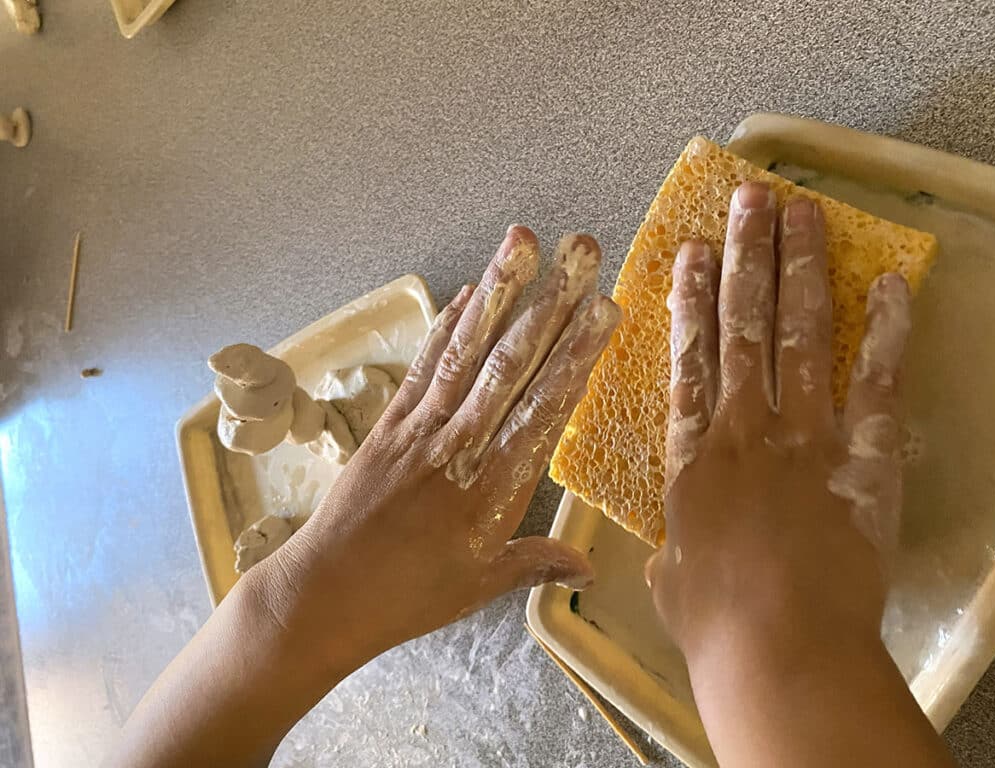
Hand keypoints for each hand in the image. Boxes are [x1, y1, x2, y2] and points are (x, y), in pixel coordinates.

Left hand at [250, 225, 620, 670]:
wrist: (325, 592)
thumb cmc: (408, 595)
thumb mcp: (480, 585)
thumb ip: (535, 562)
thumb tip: (590, 568)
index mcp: (494, 486)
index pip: (546, 407)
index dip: (577, 353)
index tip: (603, 308)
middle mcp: (461, 443)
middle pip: (512, 363)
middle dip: (550, 302)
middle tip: (581, 251)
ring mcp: (421, 426)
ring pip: (467, 350)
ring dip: (497, 291)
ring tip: (522, 241)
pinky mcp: (389, 421)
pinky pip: (425, 364)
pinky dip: (446, 325)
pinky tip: (467, 290)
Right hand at [646, 182, 953, 767]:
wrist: (780, 649)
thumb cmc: (716, 624)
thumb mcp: (672, 582)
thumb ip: (671, 552)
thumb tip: (666, 552)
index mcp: (691, 458)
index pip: (687, 361)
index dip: (688, 303)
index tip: (689, 253)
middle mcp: (743, 429)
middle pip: (742, 327)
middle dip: (746, 257)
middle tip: (749, 199)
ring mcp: (805, 436)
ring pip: (799, 335)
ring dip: (799, 269)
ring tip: (799, 212)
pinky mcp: (863, 457)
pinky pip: (877, 382)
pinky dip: (885, 331)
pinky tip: (887, 283)